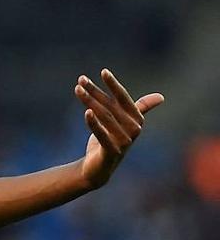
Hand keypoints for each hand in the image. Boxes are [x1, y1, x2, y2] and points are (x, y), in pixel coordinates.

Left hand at [73, 69, 163, 188]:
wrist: (99, 169)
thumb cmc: (110, 141)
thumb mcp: (123, 123)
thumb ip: (140, 109)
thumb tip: (161, 97)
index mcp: (136, 120)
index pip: (124, 98)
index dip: (114, 85)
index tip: (103, 71)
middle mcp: (133, 129)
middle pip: (111, 106)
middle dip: (96, 91)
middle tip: (81, 80)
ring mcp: (124, 141)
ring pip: (104, 117)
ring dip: (89, 102)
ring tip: (77, 90)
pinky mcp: (112, 152)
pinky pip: (103, 135)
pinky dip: (94, 124)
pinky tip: (86, 112)